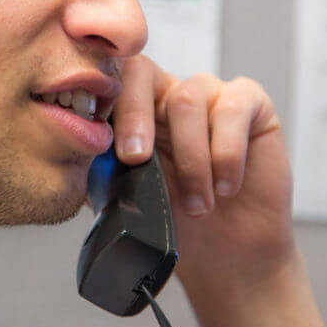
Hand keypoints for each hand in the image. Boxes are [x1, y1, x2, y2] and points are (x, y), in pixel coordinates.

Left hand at [111, 55, 295, 288]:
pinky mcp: (250, 103)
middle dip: (133, 117)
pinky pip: (234, 108)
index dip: (103, 104)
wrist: (227, 254)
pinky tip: (225, 187)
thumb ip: (99, 169)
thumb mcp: (126, 198)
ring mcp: (210, 93)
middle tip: (135, 161)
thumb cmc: (175, 221)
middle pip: (141, 72)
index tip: (104, 148)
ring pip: (186, 99)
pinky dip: (226, 153)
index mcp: (132, 108)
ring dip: (189, 160)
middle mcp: (168, 92)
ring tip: (196, 204)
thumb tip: (75, 149)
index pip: (109, 79)